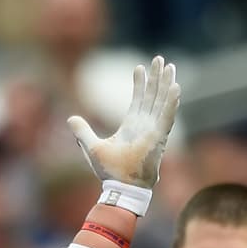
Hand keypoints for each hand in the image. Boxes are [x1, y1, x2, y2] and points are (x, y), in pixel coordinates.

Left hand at [68, 56, 180, 187]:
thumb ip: (82, 132)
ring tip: (169, 66)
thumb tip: (70, 118)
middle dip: (156, 78)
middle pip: (152, 96)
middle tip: (159, 59)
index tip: (139, 68)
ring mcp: (153, 131)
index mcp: (132, 127)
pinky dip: (171, 102)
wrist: (121, 188)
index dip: (140, 84)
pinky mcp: (158, 138)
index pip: (138, 100)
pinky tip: (175, 87)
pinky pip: (167, 117)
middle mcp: (145, 126)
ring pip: (162, 102)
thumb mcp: (91, 147)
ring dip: (166, 84)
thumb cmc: (110, 172)